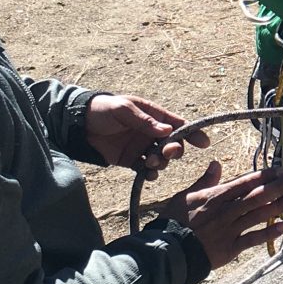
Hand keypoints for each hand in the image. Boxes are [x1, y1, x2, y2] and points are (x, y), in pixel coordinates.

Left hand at [85, 94, 207, 176]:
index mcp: (153, 116)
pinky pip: (146, 170)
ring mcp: (142, 147)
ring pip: (161, 159)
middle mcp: (151, 133)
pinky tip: (147, 174)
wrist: (79, 125)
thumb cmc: (102, 110)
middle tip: (167, 153)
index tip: (203, 143)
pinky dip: (150, 174)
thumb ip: (144, 121)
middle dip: (174, 150)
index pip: (178, 124)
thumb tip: (167, 130)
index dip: (192, 133)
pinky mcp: (131, 161)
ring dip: (161, 162)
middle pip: (173, 144)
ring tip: (150, 162)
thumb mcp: (123, 109)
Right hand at [162, 160, 282, 269]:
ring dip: (280, 206)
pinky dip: (269, 233)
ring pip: (259, 215)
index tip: (282, 170)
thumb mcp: (185, 196)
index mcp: (216, 196)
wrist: (167, 251)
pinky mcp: (231, 248)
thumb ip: (205, 181)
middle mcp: (226, 211)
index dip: (266, 175)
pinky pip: (253, 239)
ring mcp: (230, 229)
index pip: (246, 182)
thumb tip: (217, 163)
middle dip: (279, 186)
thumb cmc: (173, 222)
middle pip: (257, 196)